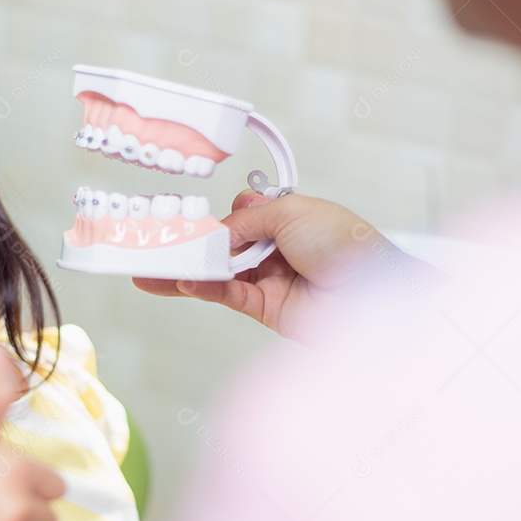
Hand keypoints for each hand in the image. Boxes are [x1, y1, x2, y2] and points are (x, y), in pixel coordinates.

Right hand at [134, 190, 435, 342]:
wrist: (371, 292)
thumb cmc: (347, 245)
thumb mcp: (293, 211)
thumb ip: (249, 219)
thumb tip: (220, 230)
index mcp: (292, 219)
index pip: (245, 215)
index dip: (223, 216)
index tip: (192, 215)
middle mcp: (280, 249)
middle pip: (226, 245)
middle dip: (194, 243)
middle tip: (156, 241)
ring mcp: (271, 280)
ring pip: (219, 272)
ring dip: (186, 268)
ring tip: (149, 265)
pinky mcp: (265, 309)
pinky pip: (226, 294)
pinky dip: (202, 287)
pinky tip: (180, 279)